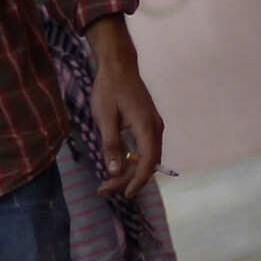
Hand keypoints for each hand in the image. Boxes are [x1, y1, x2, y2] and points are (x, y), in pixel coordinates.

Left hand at [82, 16, 164, 198]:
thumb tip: (114, 171)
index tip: (125, 195)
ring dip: (129, 172)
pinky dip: (132, 161)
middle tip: (104, 189)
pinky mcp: (148, 124)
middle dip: (127, 180)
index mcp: (147, 128)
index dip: (137, 182)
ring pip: (146, 158)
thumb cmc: (109, 88)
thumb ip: (111, 144)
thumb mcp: (104, 117)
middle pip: (147, 164)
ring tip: (108, 182)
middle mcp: (156, 129)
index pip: (148, 164)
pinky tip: (118, 165)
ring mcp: (154, 126)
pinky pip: (144, 149)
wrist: (118, 65)